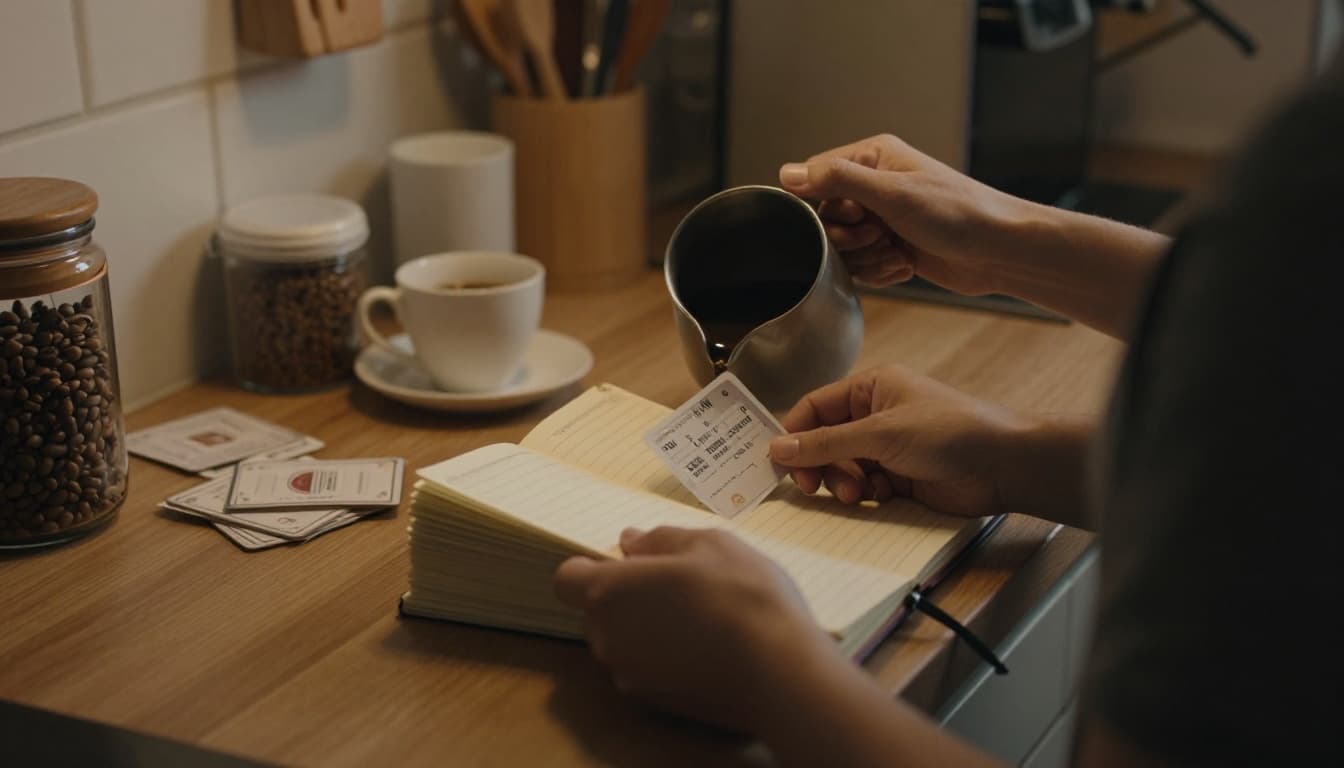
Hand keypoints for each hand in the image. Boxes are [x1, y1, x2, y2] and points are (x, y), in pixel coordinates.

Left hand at [553, 526, 837, 732]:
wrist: (779, 671)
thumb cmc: (740, 593)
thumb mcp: (707, 544)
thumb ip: (659, 541)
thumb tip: (630, 542)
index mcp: (608, 592)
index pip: (567, 578)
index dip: (592, 568)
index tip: (630, 563)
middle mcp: (606, 638)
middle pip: (599, 611)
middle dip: (627, 596)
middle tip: (680, 585)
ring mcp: (629, 676)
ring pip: (624, 642)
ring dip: (648, 627)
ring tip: (701, 617)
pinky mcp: (655, 703)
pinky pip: (647, 669)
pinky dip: (666, 657)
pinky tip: (708, 649)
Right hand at [768, 364, 1030, 517]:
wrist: (1003, 465)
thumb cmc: (948, 432)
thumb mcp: (880, 434)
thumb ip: (826, 443)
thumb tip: (776, 448)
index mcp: (871, 388)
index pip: (815, 407)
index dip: (794, 433)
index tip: (778, 461)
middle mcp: (876, 415)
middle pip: (825, 441)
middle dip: (818, 464)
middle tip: (811, 487)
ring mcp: (889, 447)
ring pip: (843, 467)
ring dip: (841, 482)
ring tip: (854, 494)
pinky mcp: (901, 477)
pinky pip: (865, 487)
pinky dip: (864, 495)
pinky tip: (877, 497)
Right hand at [779, 134, 1029, 293]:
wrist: (1000, 251)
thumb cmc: (958, 213)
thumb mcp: (892, 193)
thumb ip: (837, 180)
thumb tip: (787, 174)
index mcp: (872, 158)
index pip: (816, 180)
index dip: (827, 208)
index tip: (856, 217)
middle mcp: (874, 185)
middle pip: (826, 219)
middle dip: (850, 239)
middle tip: (880, 237)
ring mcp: (883, 218)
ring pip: (843, 249)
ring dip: (868, 260)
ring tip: (899, 253)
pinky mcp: (891, 248)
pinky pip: (862, 267)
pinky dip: (881, 272)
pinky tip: (906, 265)